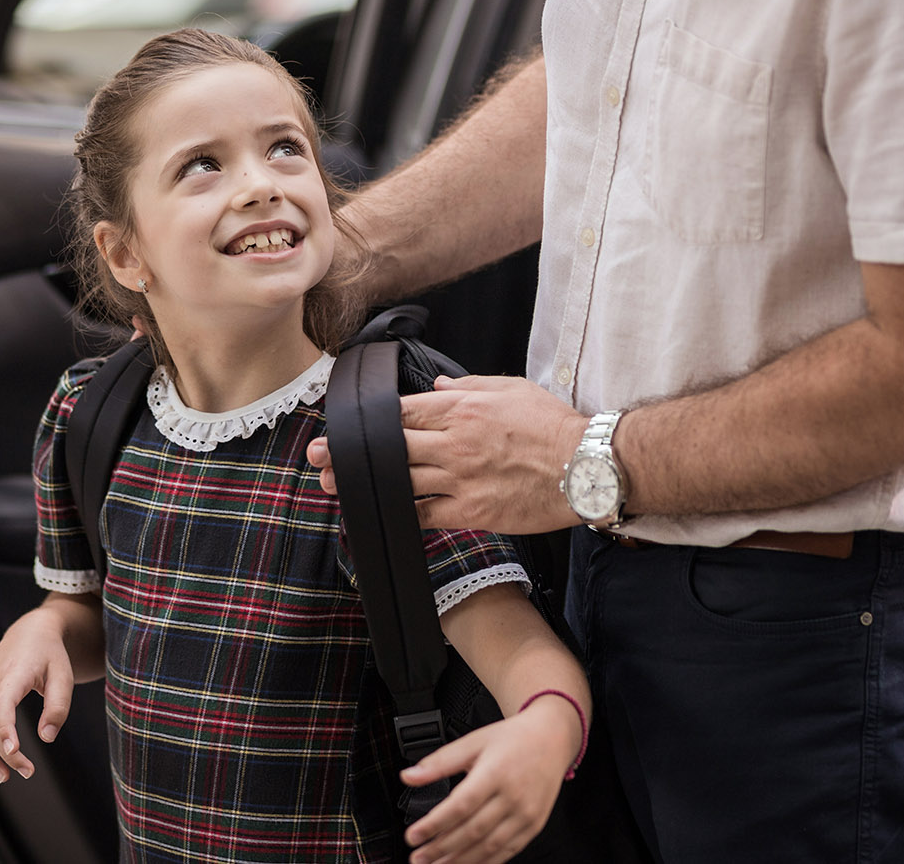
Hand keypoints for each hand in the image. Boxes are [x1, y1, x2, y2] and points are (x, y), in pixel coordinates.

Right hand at [0, 608, 73, 782]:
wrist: (30, 632)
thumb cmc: (50, 655)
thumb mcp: (64, 677)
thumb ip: (58, 707)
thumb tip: (47, 738)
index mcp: (12, 674)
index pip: (0, 707)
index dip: (3, 732)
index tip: (14, 753)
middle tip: (24, 773)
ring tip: (2, 775)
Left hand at [306, 375, 585, 534]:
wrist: (588, 466)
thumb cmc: (553, 426)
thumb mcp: (509, 390)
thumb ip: (466, 388)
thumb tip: (434, 389)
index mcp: (460, 409)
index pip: (400, 411)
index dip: (367, 419)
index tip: (343, 423)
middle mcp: (453, 443)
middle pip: (388, 446)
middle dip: (347, 450)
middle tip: (316, 455)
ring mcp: (460, 479)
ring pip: (398, 482)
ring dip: (361, 485)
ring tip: (333, 485)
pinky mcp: (471, 511)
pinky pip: (424, 515)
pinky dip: (399, 514)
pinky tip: (379, 515)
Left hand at [399, 698, 582, 863]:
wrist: (552, 738)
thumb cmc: (512, 739)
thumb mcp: (473, 741)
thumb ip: (439, 762)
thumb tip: (409, 776)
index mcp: (495, 773)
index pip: (460, 806)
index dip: (434, 825)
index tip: (413, 836)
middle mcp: (513, 796)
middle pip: (472, 831)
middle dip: (441, 849)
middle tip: (418, 858)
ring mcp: (525, 814)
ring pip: (489, 846)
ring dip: (460, 861)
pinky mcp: (533, 826)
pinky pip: (508, 851)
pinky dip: (485, 862)